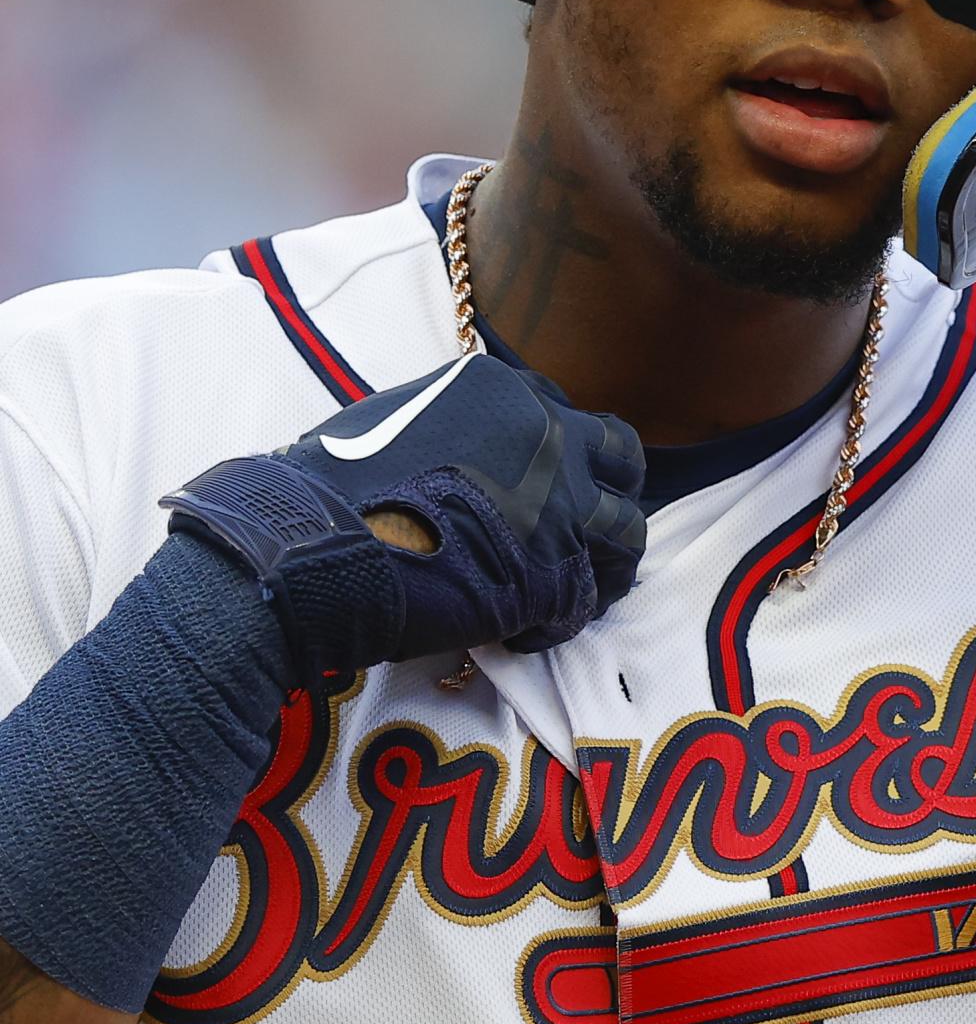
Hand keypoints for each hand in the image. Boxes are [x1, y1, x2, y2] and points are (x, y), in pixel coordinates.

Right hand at [162, 354, 645, 682]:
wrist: (303, 549)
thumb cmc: (328, 488)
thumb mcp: (402, 419)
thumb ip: (457, 427)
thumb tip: (469, 456)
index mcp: (507, 392)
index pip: (570, 417)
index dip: (566, 457)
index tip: (551, 489)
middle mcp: (547, 435)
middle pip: (621, 460)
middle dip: (611, 494)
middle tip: (588, 533)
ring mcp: (558, 504)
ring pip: (624, 533)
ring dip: (604, 565)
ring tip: (573, 592)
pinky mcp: (552, 574)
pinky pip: (583, 601)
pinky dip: (559, 621)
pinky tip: (522, 632)